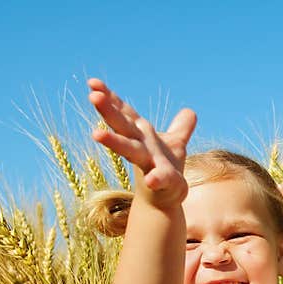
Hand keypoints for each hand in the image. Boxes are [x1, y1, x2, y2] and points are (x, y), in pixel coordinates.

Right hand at [87, 78, 196, 207]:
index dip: (110, 98)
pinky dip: (156, 179)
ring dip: (115, 142)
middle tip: (92, 96)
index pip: (124, 113)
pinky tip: (152, 180)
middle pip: (122, 126)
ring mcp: (150, 164)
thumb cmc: (165, 170)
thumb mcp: (175, 144)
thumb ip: (181, 127)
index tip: (93, 83)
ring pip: (131, 150)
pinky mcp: (163, 182)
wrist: (167, 200)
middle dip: (108, 111)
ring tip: (96, 134)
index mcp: (142, 135)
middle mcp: (141, 147)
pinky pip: (160, 179)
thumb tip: (189, 112)